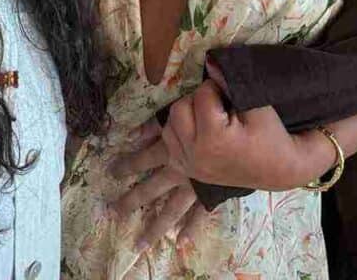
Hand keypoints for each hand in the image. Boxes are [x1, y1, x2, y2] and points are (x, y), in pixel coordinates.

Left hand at [110, 120, 208, 251]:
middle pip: (151, 189)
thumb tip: (131, 134)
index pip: (144, 157)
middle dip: (132, 200)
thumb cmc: (219, 119)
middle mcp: (179, 173)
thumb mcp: (186, 112)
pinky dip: (191, 228)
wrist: (247, 141)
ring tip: (140, 245)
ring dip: (156, 226)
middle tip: (114, 211)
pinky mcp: (212, 196)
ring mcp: (194, 188)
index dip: (127, 164)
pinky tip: (181, 242)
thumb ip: (160, 121)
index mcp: (172, 151)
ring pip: (171, 210)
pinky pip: (200, 215)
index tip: (109, 172)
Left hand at [161, 79, 333, 190]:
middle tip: (216, 104)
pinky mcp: (187, 171)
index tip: (229, 95)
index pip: (202, 95)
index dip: (216, 88)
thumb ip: (230, 83)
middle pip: (178, 110)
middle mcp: (196, 155)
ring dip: (185, 116)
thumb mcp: (256, 106)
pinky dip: (179, 132)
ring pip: (169, 127)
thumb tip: (210, 61)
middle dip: (196, 100)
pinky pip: (169, 144)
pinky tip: (196, 130)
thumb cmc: (271, 136)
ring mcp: (189, 166)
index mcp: (214, 139)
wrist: (278, 169)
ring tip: (206, 116)